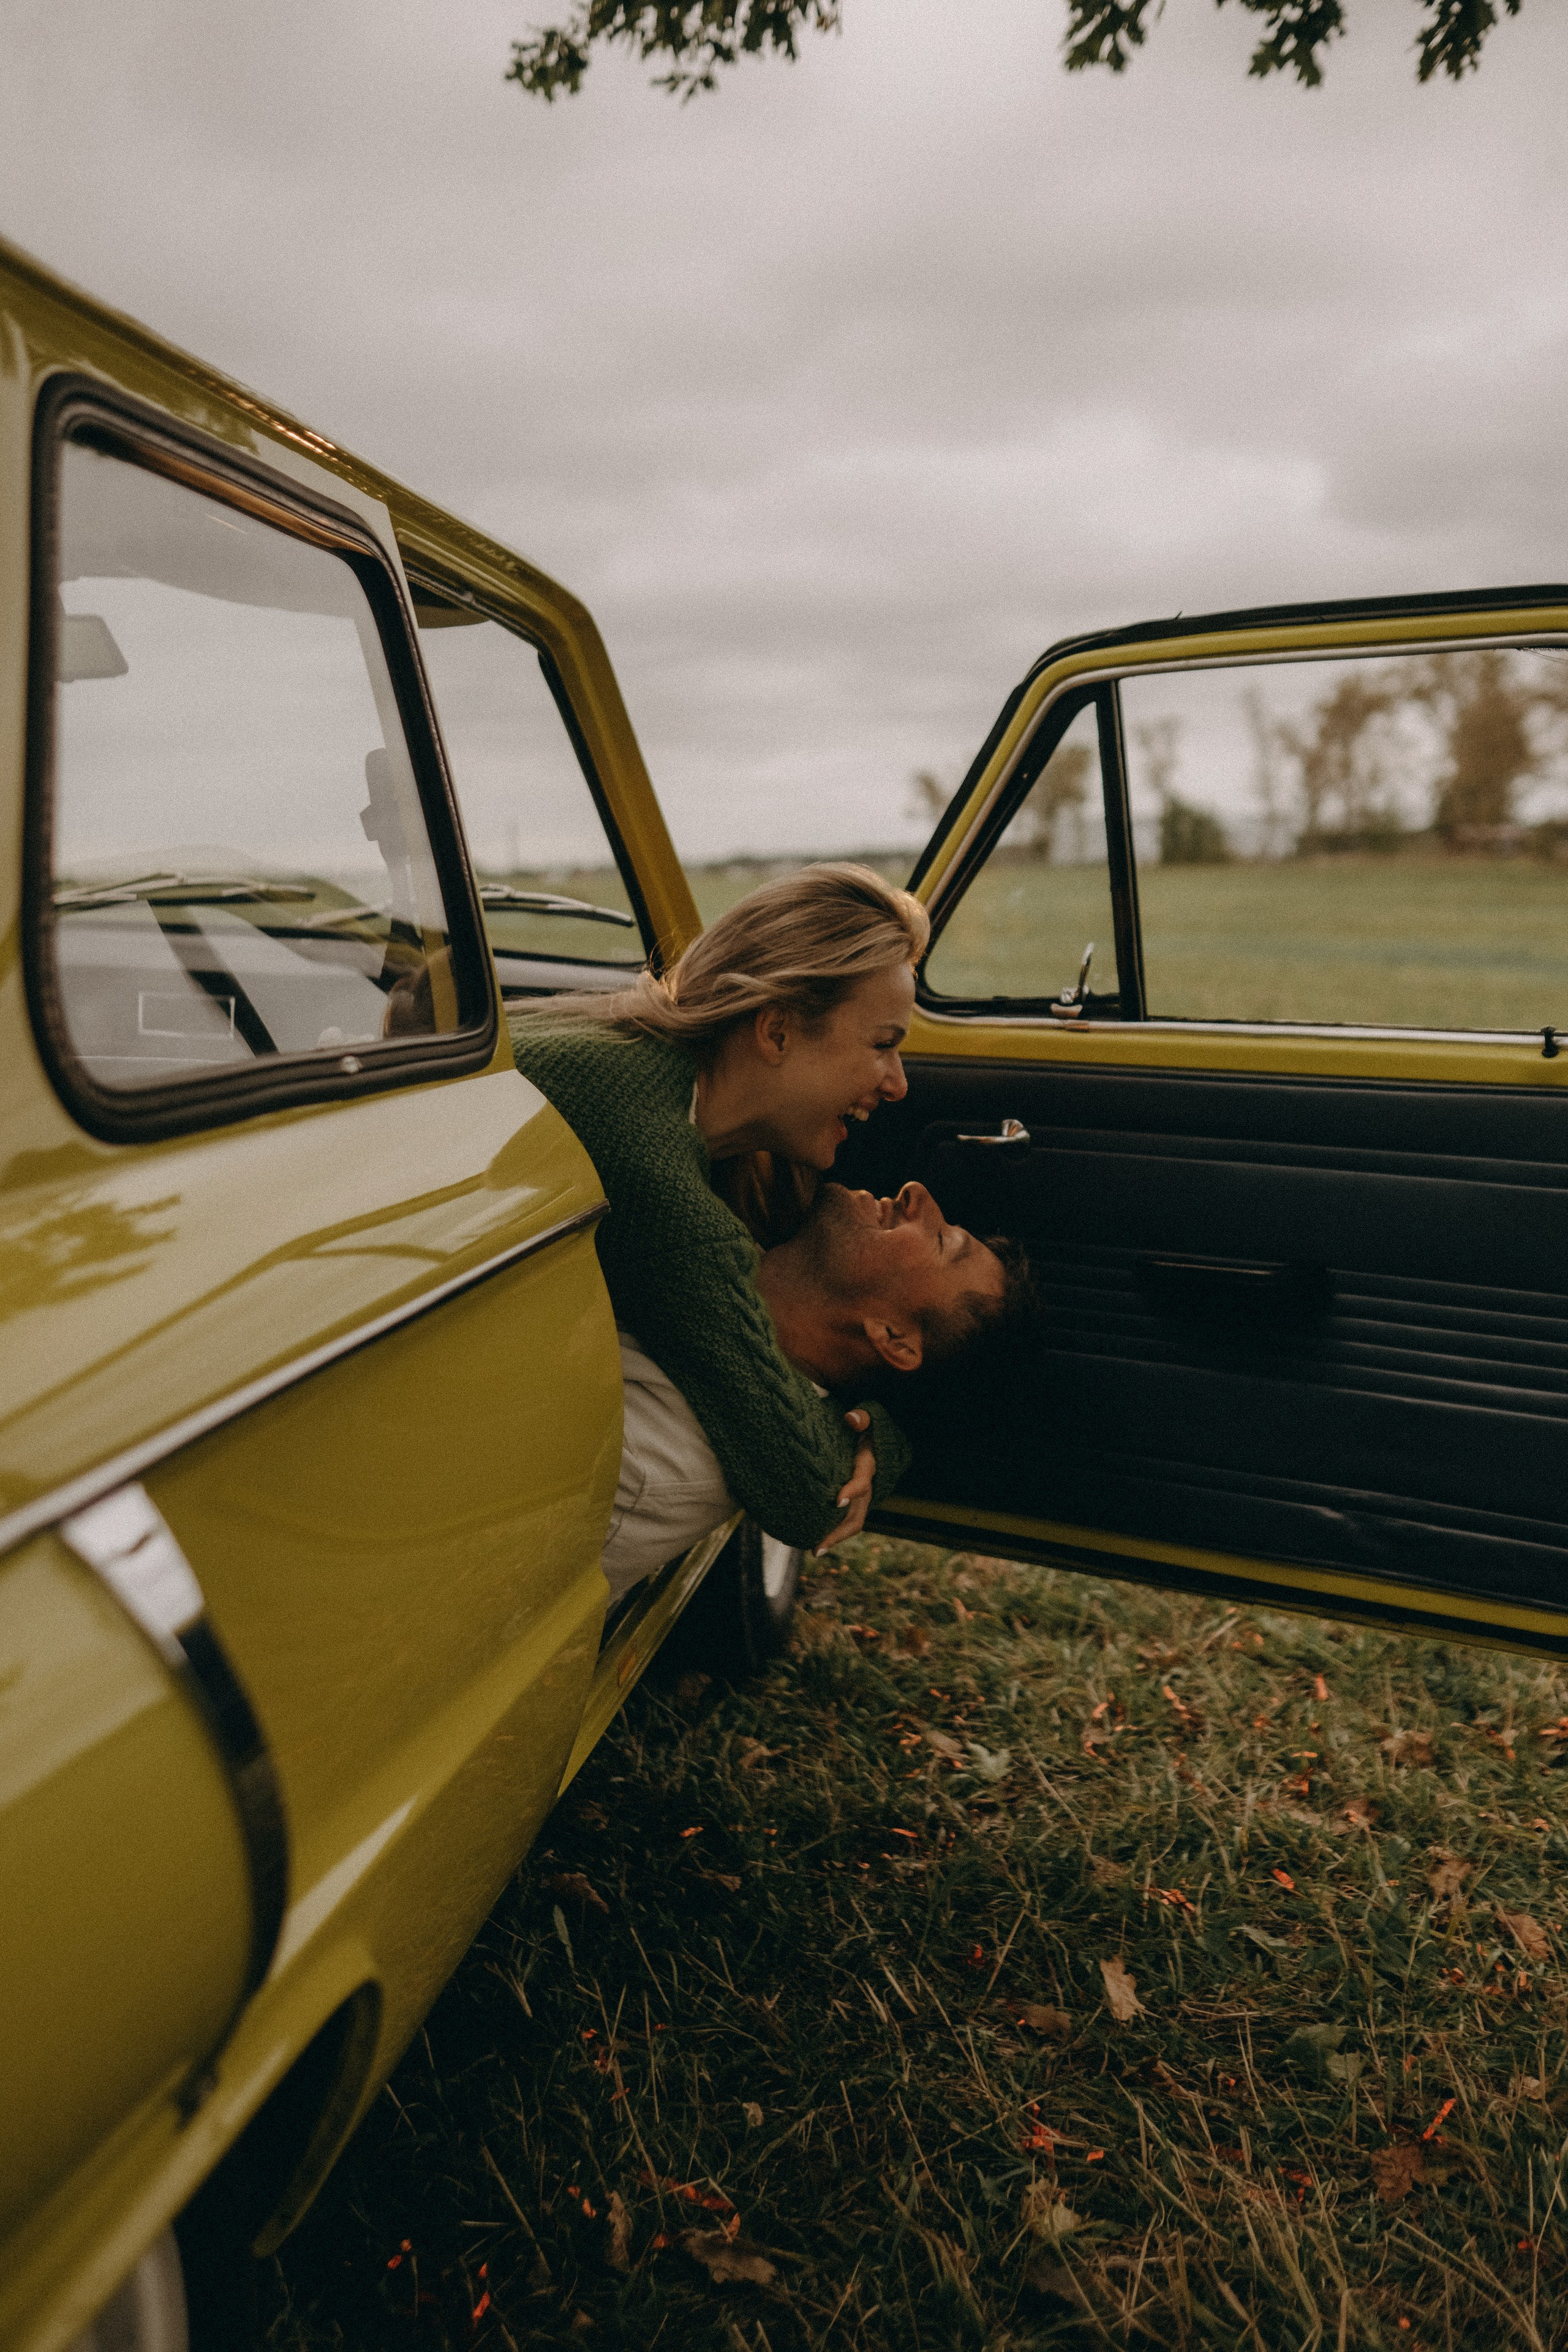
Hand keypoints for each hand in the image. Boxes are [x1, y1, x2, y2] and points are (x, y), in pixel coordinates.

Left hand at [816, 1408, 875, 1555]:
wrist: (872, 1439)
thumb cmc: (863, 1427)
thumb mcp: (866, 1418)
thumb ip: (861, 1418)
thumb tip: (851, 1418)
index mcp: (867, 1466)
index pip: (862, 1481)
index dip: (852, 1491)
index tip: (836, 1499)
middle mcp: (866, 1487)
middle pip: (857, 1515)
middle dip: (838, 1533)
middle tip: (817, 1547)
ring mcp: (860, 1498)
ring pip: (851, 1523)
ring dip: (834, 1538)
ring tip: (813, 1549)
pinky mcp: (852, 1503)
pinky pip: (844, 1521)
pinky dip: (832, 1532)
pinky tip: (812, 1539)